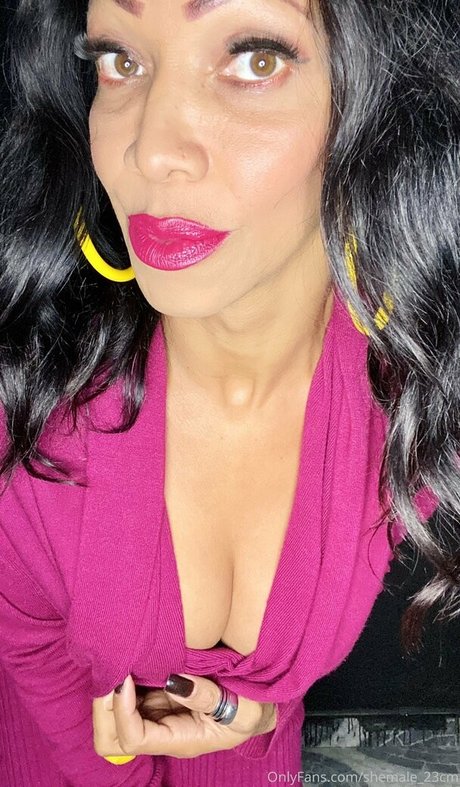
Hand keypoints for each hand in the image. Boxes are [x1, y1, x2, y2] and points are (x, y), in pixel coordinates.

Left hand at [92, 673, 276, 758]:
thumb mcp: (241, 708)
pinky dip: (124, 679)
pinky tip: (131, 659)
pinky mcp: (159, 697)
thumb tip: (174, 681)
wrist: (256, 707)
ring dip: (111, 691)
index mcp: (178, 740)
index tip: (126, 679)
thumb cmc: (251, 711)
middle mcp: (161, 732)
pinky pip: (129, 695)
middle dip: (104, 708)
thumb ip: (207, 696)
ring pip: (114, 716)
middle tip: (112, 672)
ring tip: (120, 661)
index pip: (132, 738)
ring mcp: (157, 715)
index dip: (121, 711)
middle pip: (112, 737)